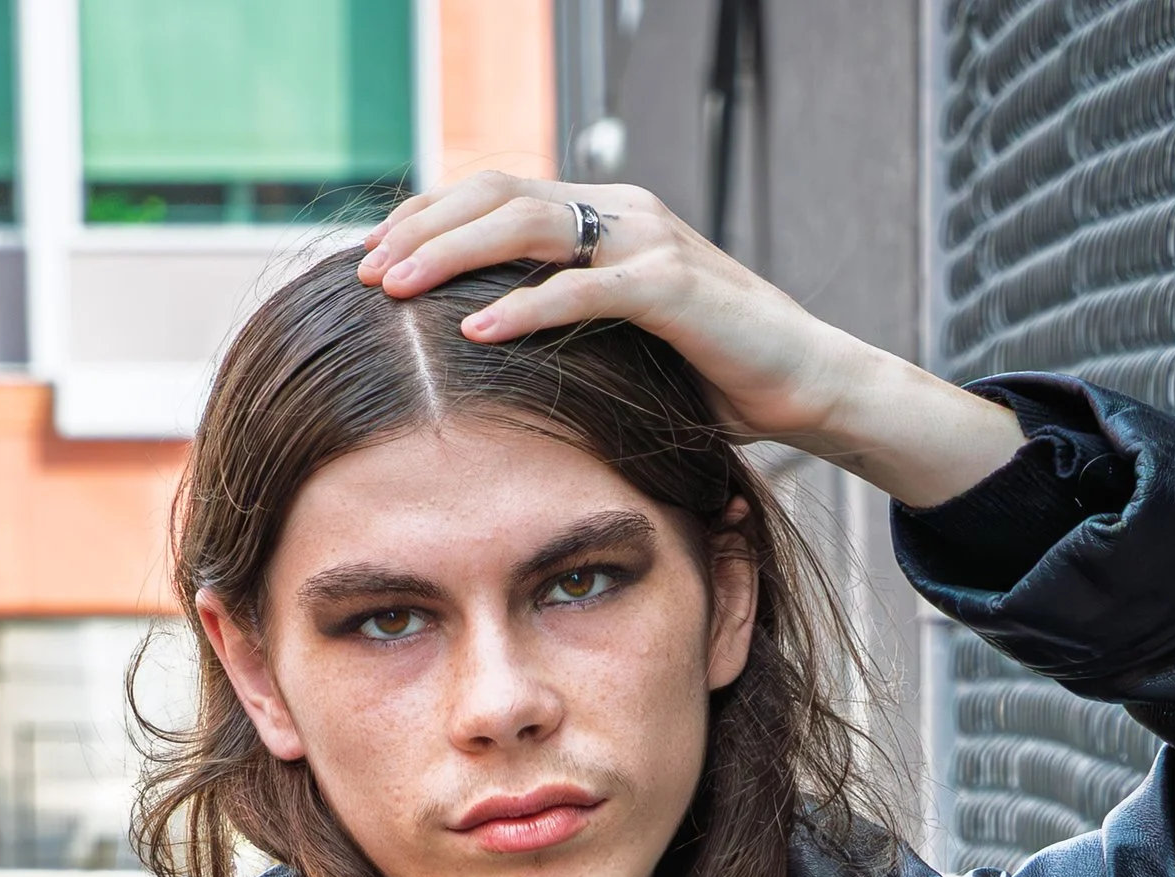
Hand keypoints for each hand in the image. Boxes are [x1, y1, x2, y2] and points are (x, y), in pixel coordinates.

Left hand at [359, 175, 1021, 507]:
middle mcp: (619, 213)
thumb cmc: (712, 376)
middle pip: (497, 194)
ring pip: (528, 223)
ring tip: (399, 291)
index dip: (428, 219)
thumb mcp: (619, 345)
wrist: (808, 384)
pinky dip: (527, 307)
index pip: (495, 195)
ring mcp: (646, 242)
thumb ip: (562, 331)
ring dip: (454, 255)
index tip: (373, 260)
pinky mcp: (673, 287)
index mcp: (601, 218)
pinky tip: (477, 329)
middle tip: (366, 273)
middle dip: (422, 229)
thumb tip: (480, 360)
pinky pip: (584, 288)